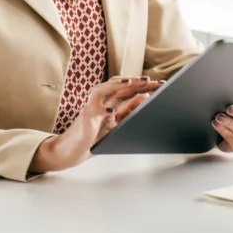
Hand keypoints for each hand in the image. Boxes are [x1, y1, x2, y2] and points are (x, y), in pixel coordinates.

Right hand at [30, 76, 161, 172]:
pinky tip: (110, 111)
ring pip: (104, 88)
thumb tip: (144, 98)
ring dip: (118, 85)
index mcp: (111, 102)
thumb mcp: (116, 124)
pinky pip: (92, 108)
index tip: (160, 85)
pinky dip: (101, 108)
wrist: (72, 151)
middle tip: (152, 81)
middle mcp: (102, 100)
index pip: (130, 90)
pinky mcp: (84, 116)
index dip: (144, 86)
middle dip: (136, 81)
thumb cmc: (93, 137)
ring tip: (131, 83)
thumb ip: (128, 111)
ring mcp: (92, 106)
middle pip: (119, 85)